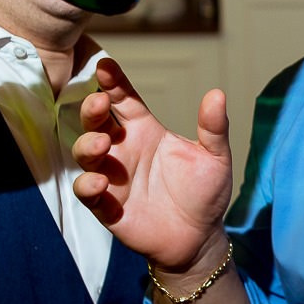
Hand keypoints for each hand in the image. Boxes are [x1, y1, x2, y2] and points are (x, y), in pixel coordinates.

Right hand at [73, 58, 234, 273]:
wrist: (199, 238)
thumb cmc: (205, 193)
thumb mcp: (215, 158)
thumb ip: (213, 128)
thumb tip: (218, 93)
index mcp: (145, 131)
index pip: (123, 100)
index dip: (113, 82)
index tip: (105, 65)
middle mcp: (124, 150)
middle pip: (96, 122)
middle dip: (91, 109)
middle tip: (99, 102)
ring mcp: (112, 178)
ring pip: (85, 153)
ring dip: (88, 145)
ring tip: (103, 144)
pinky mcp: (108, 207)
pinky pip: (88, 193)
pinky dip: (88, 186)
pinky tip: (99, 183)